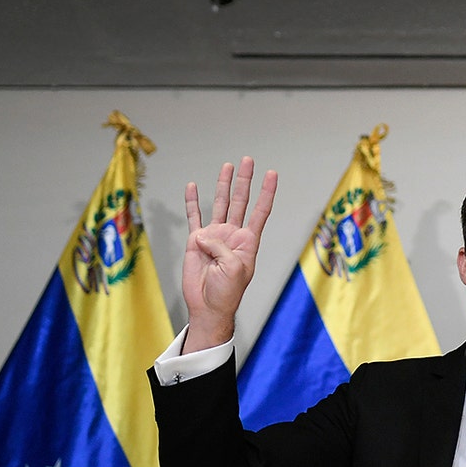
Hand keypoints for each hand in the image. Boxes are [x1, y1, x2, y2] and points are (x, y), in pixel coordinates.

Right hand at [180, 157, 276, 352]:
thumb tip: (203, 235)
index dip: (267, 192)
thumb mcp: (234, 268)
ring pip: (220, 204)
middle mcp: (232, 234)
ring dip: (224, 185)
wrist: (208, 306)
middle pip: (241, 201)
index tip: (272, 173)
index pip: (260, 211)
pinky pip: (194, 216)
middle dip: (245, 180)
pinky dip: (193, 202)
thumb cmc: (227, 291)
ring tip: (228, 166)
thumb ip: (222, 247)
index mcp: (248, 241)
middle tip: (248, 160)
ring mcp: (214, 235)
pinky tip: (193, 187)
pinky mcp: (196, 241)